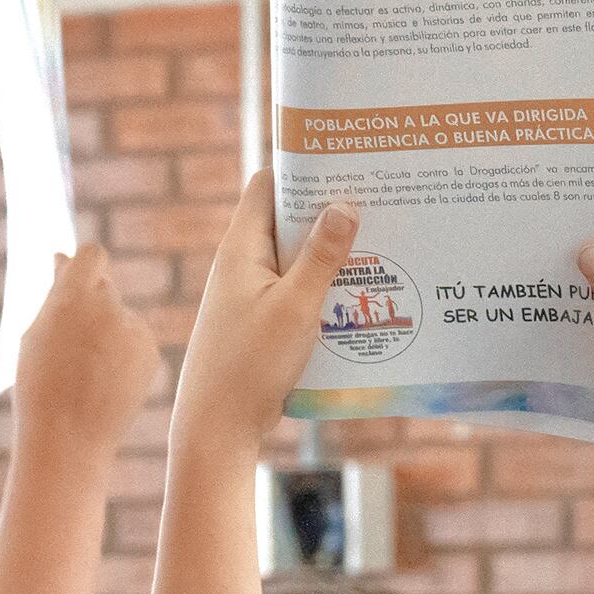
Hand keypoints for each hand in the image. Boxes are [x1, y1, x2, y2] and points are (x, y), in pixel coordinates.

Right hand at [13, 244, 163, 455]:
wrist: (69, 438)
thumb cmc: (39, 386)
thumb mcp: (36, 333)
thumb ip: (56, 292)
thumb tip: (63, 257)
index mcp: (73, 296)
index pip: (93, 255)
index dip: (84, 267)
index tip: (75, 280)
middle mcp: (108, 306)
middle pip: (106, 287)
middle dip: (91, 304)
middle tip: (72, 342)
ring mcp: (134, 329)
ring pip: (121, 316)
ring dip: (107, 332)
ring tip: (85, 372)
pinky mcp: (151, 350)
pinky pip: (135, 339)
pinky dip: (123, 354)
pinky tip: (105, 381)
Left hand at [170, 171, 354, 451]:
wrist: (216, 427)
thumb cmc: (250, 365)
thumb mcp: (296, 306)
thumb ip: (321, 256)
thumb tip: (344, 204)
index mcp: (241, 247)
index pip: (268, 185)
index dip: (302, 169)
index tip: (345, 165)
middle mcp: (241, 264)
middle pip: (286, 220)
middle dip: (327, 213)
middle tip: (376, 207)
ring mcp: (248, 294)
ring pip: (294, 259)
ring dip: (328, 256)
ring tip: (377, 249)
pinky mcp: (259, 322)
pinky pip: (294, 291)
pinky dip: (321, 288)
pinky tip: (355, 297)